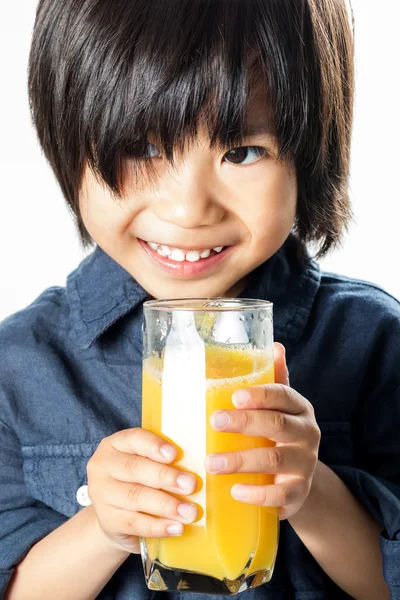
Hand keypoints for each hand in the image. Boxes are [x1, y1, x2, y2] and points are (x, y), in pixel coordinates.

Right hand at [87, 429, 197, 552]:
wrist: (115, 516)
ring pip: (136, 496)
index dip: (154, 445)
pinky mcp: (107, 521)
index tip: (174, 454)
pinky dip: (158, 526)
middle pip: (135, 468)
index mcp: (115, 445)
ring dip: (167, 505)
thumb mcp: (146, 463)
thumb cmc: (138, 481)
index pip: (133, 439)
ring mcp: (101, 494)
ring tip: (190, 512)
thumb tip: (199, 463)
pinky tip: (177, 528)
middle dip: (165, 477)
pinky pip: (134, 523)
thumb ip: (164, 460)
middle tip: (191, 485)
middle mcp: (103, 466)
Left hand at [205, 343, 320, 519]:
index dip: (261, 395)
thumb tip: (275, 345)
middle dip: (244, 422)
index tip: (235, 396)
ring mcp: (305, 465)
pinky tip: (234, 491)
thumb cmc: (277, 435)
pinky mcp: (297, 493)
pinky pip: (280, 495)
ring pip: (275, 459)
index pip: (283, 395)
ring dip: (240, 460)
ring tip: (211, 463)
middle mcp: (306, 433)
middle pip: (277, 425)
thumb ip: (272, 380)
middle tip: (214, 421)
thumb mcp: (277, 408)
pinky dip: (256, 494)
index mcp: (298, 408)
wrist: (297, 481)